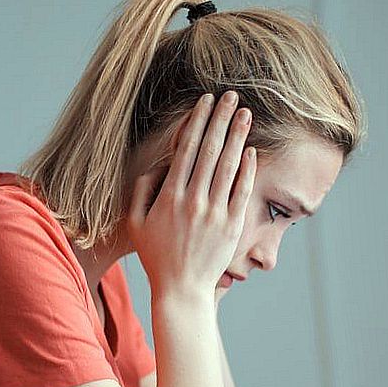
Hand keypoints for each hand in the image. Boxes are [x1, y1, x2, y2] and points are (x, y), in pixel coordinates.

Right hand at [127, 91, 255, 300]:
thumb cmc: (156, 256)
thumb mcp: (136, 223)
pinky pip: (241, 191)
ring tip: (244, 113)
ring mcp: (214, 213)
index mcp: (169, 197)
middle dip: (220, 120)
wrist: (181, 290)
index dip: (197, 122)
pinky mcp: (231, 226)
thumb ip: (142, 191)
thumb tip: (157, 165)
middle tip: (230, 96)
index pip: (185, 150)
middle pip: (209, 151)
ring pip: (228, 166)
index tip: (205, 102)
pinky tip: (251, 150)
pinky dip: (247, 169)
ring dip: (237, 136)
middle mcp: (193, 201)